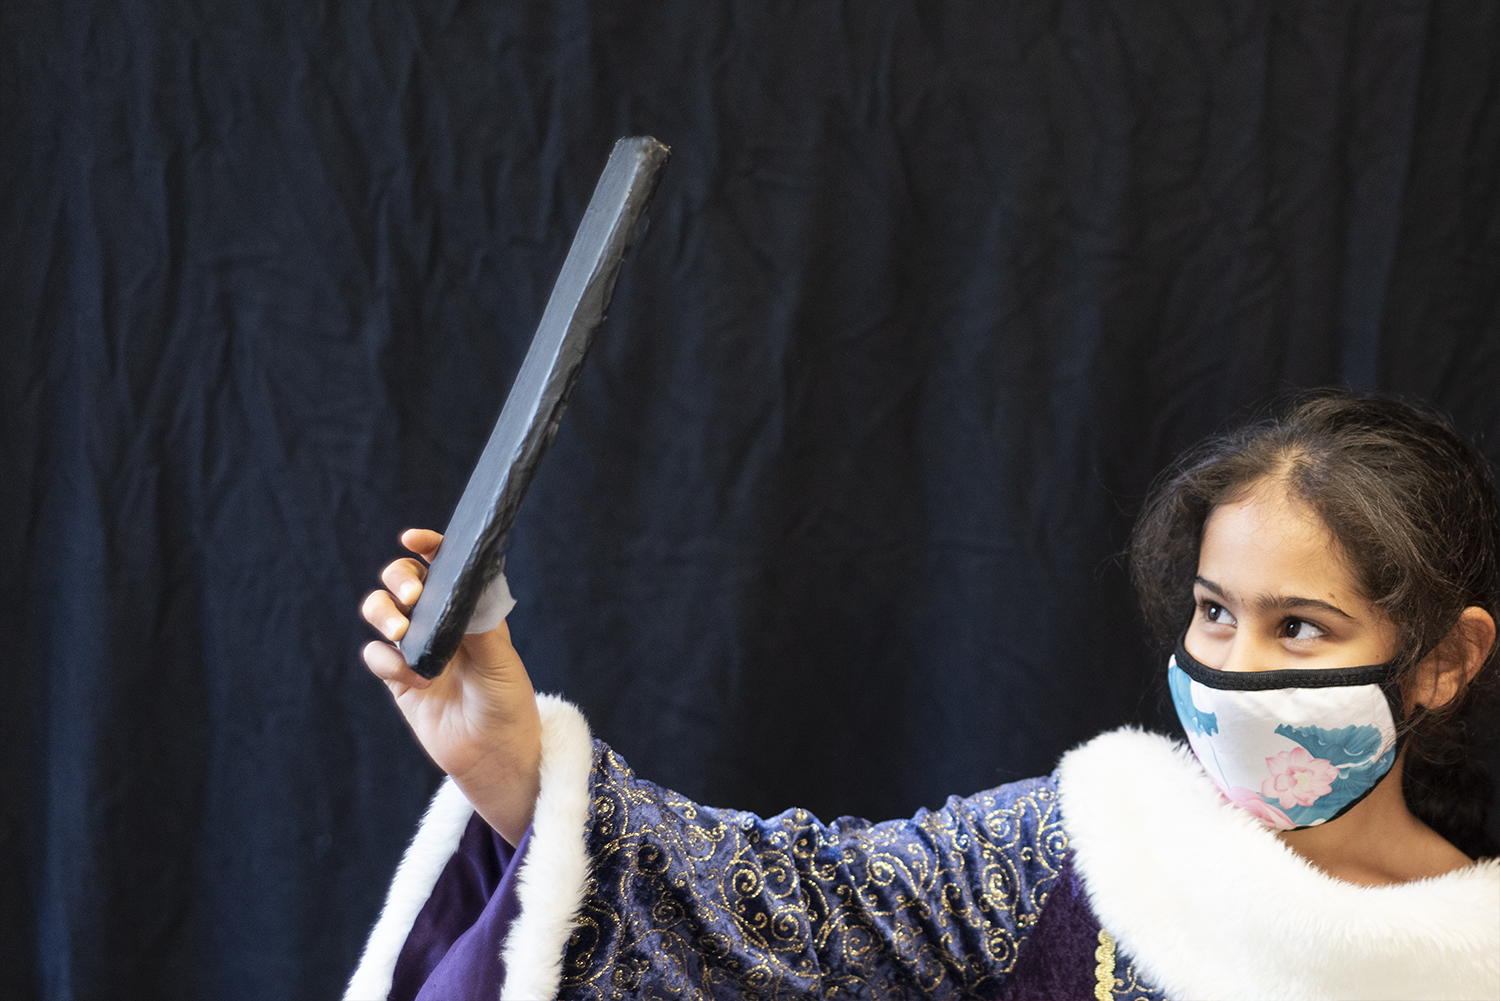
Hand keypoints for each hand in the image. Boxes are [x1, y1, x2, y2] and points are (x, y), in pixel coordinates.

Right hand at [362, 529, 541, 844]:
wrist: (496, 756)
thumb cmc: (509, 702)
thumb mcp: (502, 660)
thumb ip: (479, 624)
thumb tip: (463, 587)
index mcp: (469, 608)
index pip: (444, 566)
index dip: (428, 546)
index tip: (414, 540)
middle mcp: (440, 622)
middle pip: (403, 582)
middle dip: (399, 579)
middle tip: (413, 597)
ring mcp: (416, 649)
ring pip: (382, 612)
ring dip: (383, 611)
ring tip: (401, 628)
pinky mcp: (398, 679)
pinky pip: (377, 656)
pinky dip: (385, 659)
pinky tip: (411, 678)